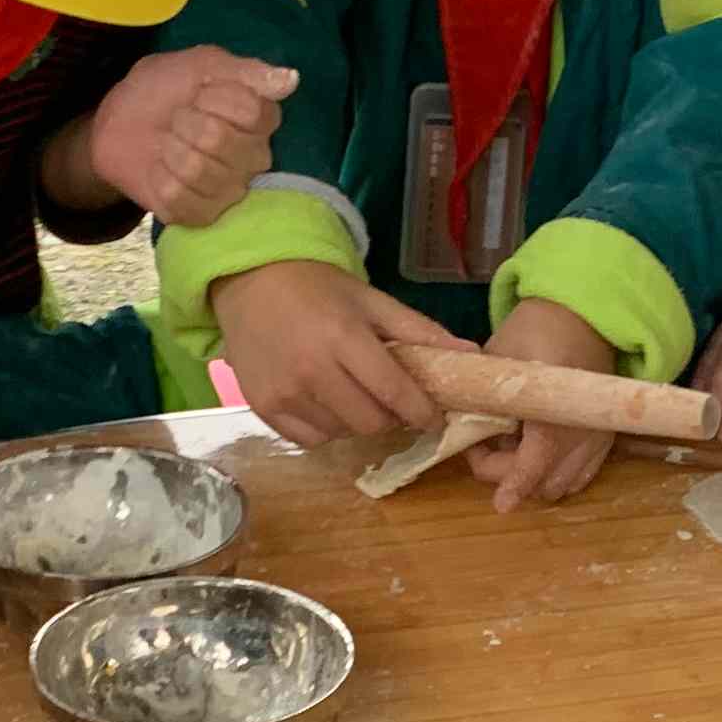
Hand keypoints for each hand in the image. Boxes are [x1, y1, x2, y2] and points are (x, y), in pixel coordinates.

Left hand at [84, 48, 295, 227]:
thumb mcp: (202, 64)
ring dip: (171, 148)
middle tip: (179, 118)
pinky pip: (178, 197)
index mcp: (261, 121)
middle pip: (222, 141)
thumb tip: (291, 80)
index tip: (200, 91)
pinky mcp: (200, 215)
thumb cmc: (165, 89)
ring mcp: (229, 191)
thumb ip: (247, 71)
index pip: (253, 113)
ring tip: (169, 142)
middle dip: (187, 122)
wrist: (121, 120)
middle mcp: (254, 159)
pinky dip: (159, 176)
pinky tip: (160, 168)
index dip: (216, 99)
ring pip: (198, 170)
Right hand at [210, 260, 472, 445]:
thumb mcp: (372, 300)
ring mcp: (284, 393)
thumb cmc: (317, 289)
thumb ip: (420, 331)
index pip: (394, 392)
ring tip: (354, 394)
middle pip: (371, 423)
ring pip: (342, 434)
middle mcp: (311, 371)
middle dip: (391, 417)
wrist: (249, 281)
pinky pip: (311, 440)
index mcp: (343, 338)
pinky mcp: (262, 408)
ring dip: (358, 421)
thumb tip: (472, 355)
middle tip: (392, 400)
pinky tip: (327, 402)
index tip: (435, 417)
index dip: (422, 412)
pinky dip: (327, 428)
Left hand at [470, 298, 618, 511]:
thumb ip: (482, 396)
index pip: (537, 458)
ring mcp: (598, 439)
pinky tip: (534, 453)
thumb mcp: (499, 356)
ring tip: (509, 447)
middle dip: (509, 476)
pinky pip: (579, 477)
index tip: (501, 504)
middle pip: (544, 482)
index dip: (515, 483)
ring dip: (531, 480)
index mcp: (556, 407)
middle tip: (483, 447)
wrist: (583, 317)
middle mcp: (583, 431)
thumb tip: (456, 426)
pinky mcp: (604, 441)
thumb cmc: (536, 331)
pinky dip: (553, 476)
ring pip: (562, 485)